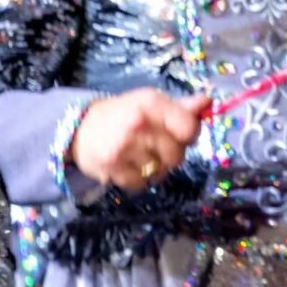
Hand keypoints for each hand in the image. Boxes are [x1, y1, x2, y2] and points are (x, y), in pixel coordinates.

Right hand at [70, 88, 208, 192]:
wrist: (78, 127)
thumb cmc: (123, 113)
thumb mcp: (150, 102)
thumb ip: (181, 107)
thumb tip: (208, 102)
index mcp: (152, 104)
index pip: (189, 128)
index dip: (190, 135)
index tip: (181, 135)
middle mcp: (138, 125)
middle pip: (177, 155)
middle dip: (172, 155)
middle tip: (157, 147)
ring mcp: (123, 148)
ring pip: (160, 172)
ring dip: (155, 169)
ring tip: (142, 156)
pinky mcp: (110, 168)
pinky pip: (140, 185)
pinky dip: (139, 180)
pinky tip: (130, 167)